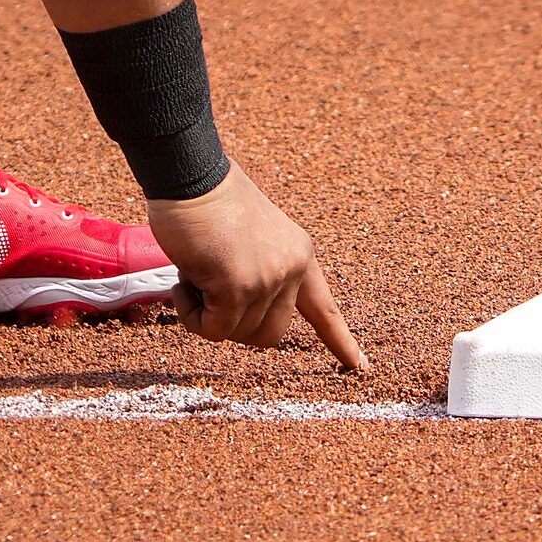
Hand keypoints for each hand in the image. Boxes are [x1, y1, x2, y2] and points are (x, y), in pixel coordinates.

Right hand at [146, 163, 368, 370]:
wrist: (190, 174)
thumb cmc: (207, 201)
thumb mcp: (250, 239)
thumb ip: (257, 272)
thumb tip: (235, 315)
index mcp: (299, 254)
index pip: (325, 308)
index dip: (340, 340)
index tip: (360, 367)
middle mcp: (291, 268)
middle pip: (270, 335)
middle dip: (234, 325)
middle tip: (206, 293)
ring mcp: (267, 279)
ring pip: (237, 335)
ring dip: (206, 315)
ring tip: (193, 273)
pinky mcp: (238, 286)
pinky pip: (213, 329)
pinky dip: (191, 316)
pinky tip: (182, 282)